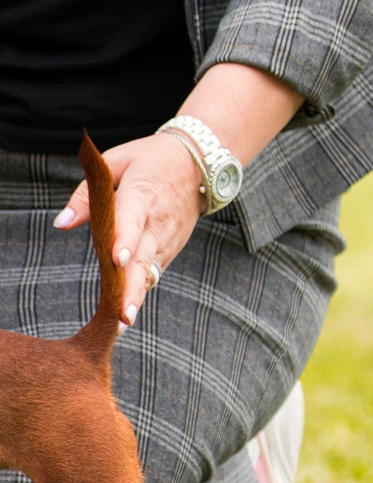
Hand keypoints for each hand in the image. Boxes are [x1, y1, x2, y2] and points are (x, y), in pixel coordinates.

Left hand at [55, 134, 203, 324]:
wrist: (200, 163)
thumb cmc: (150, 160)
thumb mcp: (117, 162)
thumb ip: (87, 194)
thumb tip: (62, 224)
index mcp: (143, 194)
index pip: (133, 220)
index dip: (125, 240)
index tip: (116, 260)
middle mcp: (159, 221)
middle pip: (144, 258)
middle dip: (133, 287)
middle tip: (123, 314)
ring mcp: (168, 237)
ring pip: (151, 270)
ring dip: (138, 296)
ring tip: (123, 323)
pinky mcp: (171, 247)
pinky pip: (154, 270)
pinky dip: (142, 289)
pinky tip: (127, 312)